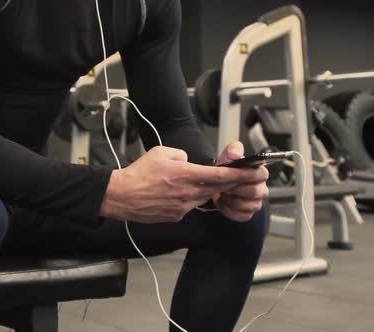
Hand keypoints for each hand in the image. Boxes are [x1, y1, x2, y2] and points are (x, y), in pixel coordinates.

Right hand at [100, 146, 253, 222]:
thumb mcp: (162, 152)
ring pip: (202, 198)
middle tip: (231, 178)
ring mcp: (182, 207)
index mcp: (186, 175)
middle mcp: (188, 193)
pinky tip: (174, 194)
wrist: (122, 196)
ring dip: (203, 191)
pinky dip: (187, 199)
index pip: (220, 176)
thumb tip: (189, 162)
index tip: (251, 172)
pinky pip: (189, 206)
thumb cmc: (139, 173)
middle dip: (224, 184)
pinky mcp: (175, 216)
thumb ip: (182, 155)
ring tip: (190, 183)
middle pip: (215, 189)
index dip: (238, 175)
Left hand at [214, 141, 269, 221]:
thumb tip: (235, 154)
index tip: (233, 174)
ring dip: (231, 200)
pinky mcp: (248, 214)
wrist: (218, 184)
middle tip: (223, 185)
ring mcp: (256, 203)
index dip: (247, 175)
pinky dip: (228, 210)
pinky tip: (223, 202)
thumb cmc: (228, 169)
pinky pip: (241, 215)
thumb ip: (233, 150)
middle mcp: (261, 188)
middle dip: (236, 188)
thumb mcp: (229, 156)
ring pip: (248, 205)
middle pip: (255, 192)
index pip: (262, 174)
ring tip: (222, 193)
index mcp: (260, 172)